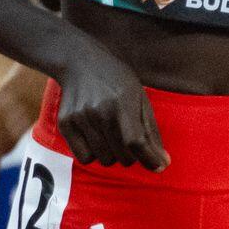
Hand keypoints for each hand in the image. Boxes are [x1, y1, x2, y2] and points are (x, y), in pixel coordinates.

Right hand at [56, 53, 167, 169]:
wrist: (81, 62)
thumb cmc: (117, 81)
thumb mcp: (140, 98)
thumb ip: (151, 131)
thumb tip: (162, 163)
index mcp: (122, 102)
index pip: (136, 141)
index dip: (150, 159)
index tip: (159, 166)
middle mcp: (99, 111)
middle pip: (122, 156)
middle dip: (132, 155)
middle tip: (130, 142)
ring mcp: (80, 117)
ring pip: (104, 160)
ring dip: (113, 155)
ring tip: (112, 136)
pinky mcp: (65, 123)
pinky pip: (84, 158)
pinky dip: (94, 154)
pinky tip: (96, 138)